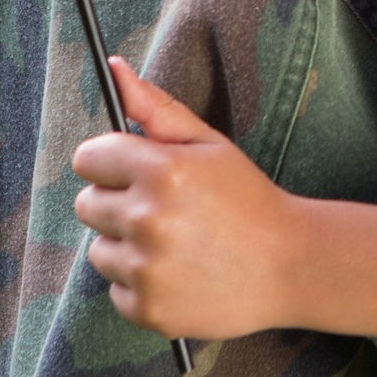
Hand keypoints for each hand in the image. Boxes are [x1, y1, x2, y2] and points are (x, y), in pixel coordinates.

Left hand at [73, 57, 299, 338]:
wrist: (290, 266)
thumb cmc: (247, 198)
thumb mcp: (208, 144)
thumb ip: (156, 108)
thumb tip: (113, 67)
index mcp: (161, 170)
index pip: (88, 158)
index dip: (111, 163)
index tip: (136, 172)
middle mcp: (146, 219)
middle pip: (86, 204)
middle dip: (117, 203)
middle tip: (164, 210)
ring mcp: (146, 268)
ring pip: (98, 250)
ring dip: (126, 247)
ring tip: (175, 244)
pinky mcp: (147, 309)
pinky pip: (115, 289)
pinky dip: (140, 284)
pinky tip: (178, 273)